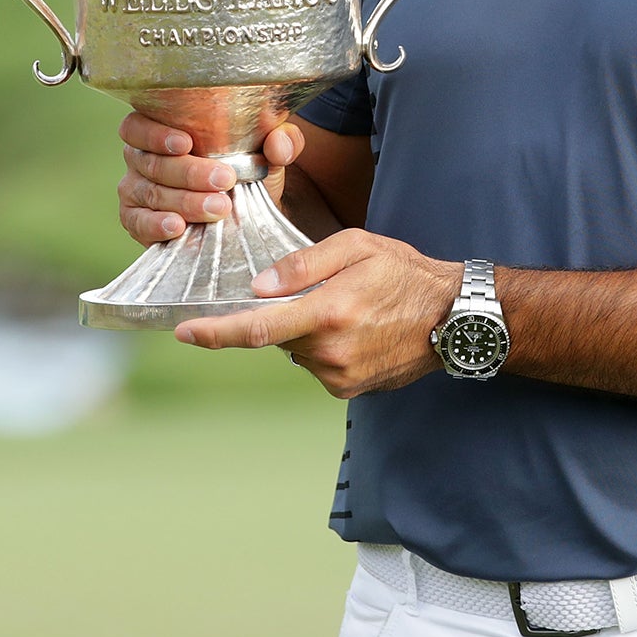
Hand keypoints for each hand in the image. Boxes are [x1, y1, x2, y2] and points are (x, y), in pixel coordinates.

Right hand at [116, 112, 306, 246]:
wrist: (247, 212)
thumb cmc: (247, 169)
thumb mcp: (268, 152)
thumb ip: (282, 140)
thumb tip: (280, 141)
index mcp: (161, 128)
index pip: (139, 125)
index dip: (156, 133)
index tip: (187, 143)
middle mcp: (141, 157)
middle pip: (151, 162)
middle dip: (188, 172)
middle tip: (224, 181)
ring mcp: (135, 190)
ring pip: (150, 192)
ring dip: (184, 201)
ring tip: (218, 209)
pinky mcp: (136, 221)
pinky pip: (137, 222)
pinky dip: (156, 225)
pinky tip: (177, 227)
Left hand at [174, 230, 458, 399]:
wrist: (453, 318)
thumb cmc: (406, 274)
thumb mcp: (357, 247)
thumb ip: (304, 263)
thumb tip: (258, 287)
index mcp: (327, 313)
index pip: (257, 329)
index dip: (214, 333)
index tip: (183, 333)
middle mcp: (330, 352)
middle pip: (277, 336)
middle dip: (283, 314)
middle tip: (322, 292)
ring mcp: (340, 376)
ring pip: (297, 351)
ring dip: (306, 330)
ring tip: (350, 310)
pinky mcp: (349, 389)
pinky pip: (317, 365)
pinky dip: (324, 347)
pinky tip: (356, 330)